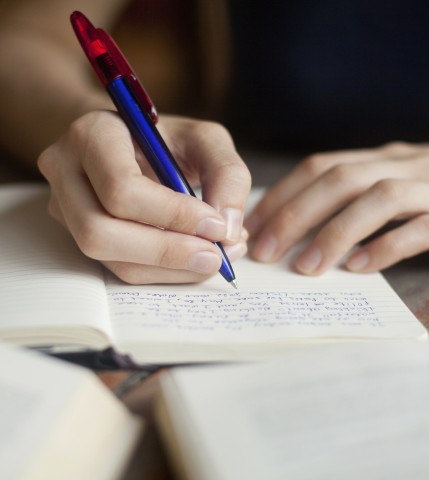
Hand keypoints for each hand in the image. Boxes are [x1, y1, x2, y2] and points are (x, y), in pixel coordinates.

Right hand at [38, 110, 250, 283]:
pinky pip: (117, 265)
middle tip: (216, 257)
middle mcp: (66, 171)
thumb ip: (227, 175)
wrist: (133, 143)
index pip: (122, 188)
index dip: (173, 214)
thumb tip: (228, 232)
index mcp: (93, 135)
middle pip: (100, 231)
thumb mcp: (206, 140)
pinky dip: (161, 271)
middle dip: (165, 251)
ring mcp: (64, 205)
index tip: (218, 227)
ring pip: (107, 256)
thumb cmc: (169, 139)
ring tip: (212, 259)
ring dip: (166, 267)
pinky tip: (192, 261)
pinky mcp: (78, 232)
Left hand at [246, 142, 428, 273]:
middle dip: (296, 214)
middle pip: (340, 179)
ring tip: (306, 267)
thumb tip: (300, 221)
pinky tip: (360, 268)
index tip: (254, 225)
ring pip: (379, 199)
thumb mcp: (397, 184)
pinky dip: (386, 247)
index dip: (284, 194)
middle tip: (265, 251)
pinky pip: (422, 229)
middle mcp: (406, 165)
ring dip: (335, 233)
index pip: (321, 166)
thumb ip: (356, 196)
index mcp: (383, 157)